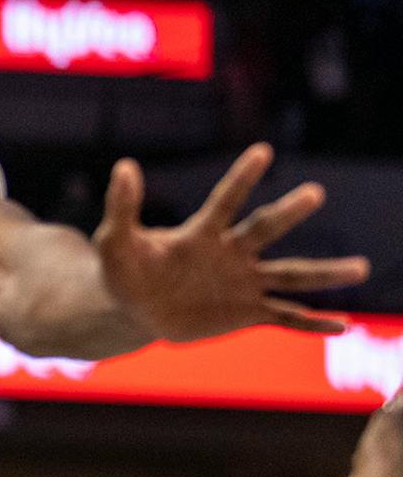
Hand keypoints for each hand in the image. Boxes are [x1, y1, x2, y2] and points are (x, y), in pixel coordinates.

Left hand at [96, 144, 368, 339]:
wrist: (135, 309)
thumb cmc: (125, 270)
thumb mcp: (115, 241)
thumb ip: (122, 206)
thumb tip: (124, 166)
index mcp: (202, 233)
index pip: (225, 201)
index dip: (241, 178)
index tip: (263, 151)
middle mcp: (232, 253)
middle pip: (265, 230)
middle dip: (287, 213)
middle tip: (313, 192)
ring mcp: (244, 283)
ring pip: (290, 276)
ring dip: (324, 273)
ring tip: (361, 267)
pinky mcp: (248, 313)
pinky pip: (285, 317)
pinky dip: (311, 323)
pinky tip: (342, 325)